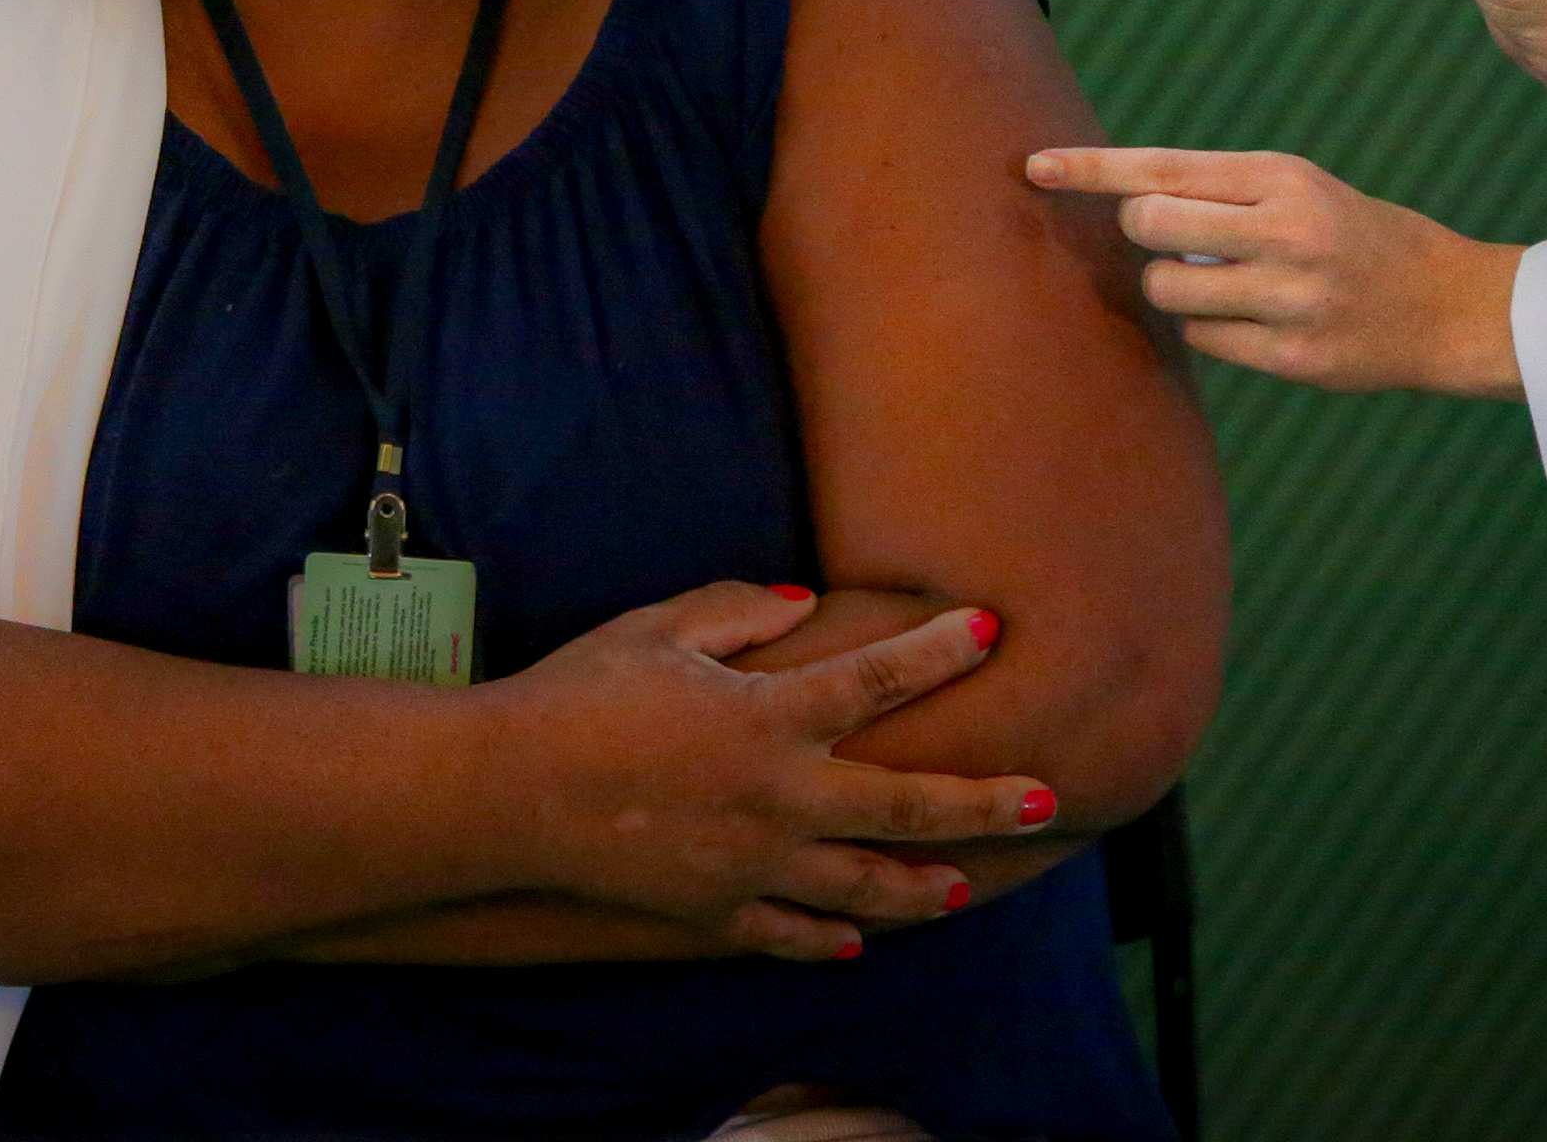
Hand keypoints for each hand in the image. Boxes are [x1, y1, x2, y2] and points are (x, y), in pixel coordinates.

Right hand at [476, 584, 1057, 961]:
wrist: (503, 794)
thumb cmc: (579, 695)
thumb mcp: (660, 627)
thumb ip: (742, 611)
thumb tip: (808, 604)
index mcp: (769, 718)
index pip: (879, 680)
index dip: (939, 652)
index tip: (991, 631)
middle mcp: (777, 798)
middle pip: (903, 805)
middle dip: (980, 802)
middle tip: (1044, 800)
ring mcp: (750, 864)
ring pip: (859, 886)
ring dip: (920, 886)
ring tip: (965, 887)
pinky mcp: (711, 910)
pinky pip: (786, 932)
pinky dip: (827, 939)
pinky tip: (859, 942)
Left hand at [1024, 147, 1524, 397]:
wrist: (1449, 306)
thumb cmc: (1357, 237)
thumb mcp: (1302, 190)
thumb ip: (1224, 194)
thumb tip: (1129, 205)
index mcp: (1283, 177)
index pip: (1165, 165)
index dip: (1092, 168)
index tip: (1036, 165)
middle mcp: (1285, 231)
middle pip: (1151, 223)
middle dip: (1145, 232)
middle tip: (1178, 239)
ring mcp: (1288, 297)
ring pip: (1168, 289)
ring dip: (1176, 288)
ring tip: (1228, 285)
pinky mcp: (1291, 356)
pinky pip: (1203, 340)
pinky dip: (1213, 329)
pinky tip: (1258, 323)